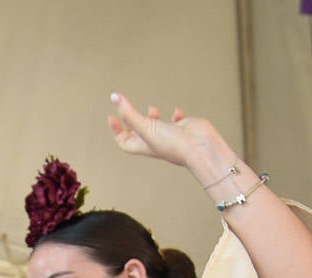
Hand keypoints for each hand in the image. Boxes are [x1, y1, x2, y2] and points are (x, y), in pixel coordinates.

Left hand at [108, 93, 222, 172]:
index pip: (125, 141)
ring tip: (152, 109)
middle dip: (132, 121)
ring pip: (156, 126)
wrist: (200, 148)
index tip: (111, 117)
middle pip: (138, 133)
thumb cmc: (173, 144)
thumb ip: (129, 112)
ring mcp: (168, 136)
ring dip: (152, 116)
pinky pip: (176, 121)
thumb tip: (114, 97)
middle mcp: (155, 142)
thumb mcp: (146, 127)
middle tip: (126, 109)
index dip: (116, 130)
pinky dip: (175, 114)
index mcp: (144, 146)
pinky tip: (177, 112)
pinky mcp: (182, 129)